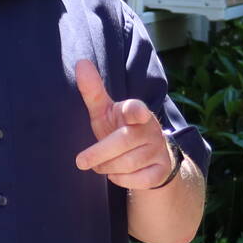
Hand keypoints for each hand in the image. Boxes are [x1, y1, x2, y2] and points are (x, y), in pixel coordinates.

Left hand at [74, 60, 175, 187]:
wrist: (149, 160)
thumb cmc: (120, 131)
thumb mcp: (105, 112)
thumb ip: (93, 91)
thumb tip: (81, 62)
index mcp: (136, 112)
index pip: (136, 109)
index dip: (135, 111)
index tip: (136, 113)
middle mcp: (151, 129)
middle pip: (123, 141)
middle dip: (100, 153)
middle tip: (80, 161)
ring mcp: (159, 150)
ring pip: (128, 163)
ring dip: (107, 167)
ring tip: (100, 166)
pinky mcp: (161, 171)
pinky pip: (138, 180)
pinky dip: (121, 180)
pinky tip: (117, 175)